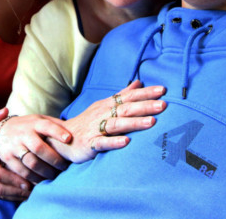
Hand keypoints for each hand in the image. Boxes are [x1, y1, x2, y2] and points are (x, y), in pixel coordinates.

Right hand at [0, 114, 71, 183]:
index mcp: (34, 123)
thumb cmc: (28, 127)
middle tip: (64, 167)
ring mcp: (14, 146)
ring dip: (45, 172)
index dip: (57, 132)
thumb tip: (78, 130)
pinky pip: (22, 172)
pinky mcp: (7, 158)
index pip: (47, 126)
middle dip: (54, 160)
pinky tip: (41, 181)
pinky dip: (33, 179)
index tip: (69, 139)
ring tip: (54, 176)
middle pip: (39, 148)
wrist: (1, 130)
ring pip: (31, 162)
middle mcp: (23, 133)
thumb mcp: (39, 120)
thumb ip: (55, 125)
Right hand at [52, 80, 166, 162]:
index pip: (129, 96)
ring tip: (152, 122)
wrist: (62, 138)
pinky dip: (114, 142)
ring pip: (117, 124)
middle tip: (164, 105)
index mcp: (108, 105)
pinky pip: (102, 143)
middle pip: (126, 108)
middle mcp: (103, 114)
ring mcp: (96, 129)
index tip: (163, 90)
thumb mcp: (104, 105)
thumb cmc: (88, 122)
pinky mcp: (90, 143)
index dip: (145, 93)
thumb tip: (138, 82)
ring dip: (135, 122)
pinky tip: (127, 142)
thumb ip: (122, 95)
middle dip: (145, 106)